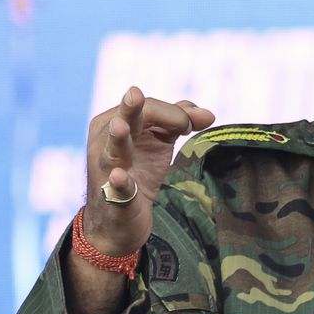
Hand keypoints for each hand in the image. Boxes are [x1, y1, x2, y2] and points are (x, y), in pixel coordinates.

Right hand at [83, 87, 216, 255]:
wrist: (120, 219)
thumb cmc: (138, 171)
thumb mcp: (158, 142)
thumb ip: (179, 121)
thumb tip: (208, 113)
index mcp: (116, 120)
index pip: (148, 108)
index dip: (175, 114)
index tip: (192, 125)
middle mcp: (105, 140)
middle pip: (126, 119)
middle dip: (132, 109)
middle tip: (135, 94)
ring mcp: (107, 168)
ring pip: (112, 149)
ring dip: (117, 138)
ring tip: (120, 127)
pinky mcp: (114, 196)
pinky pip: (117, 187)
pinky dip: (119, 182)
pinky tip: (119, 176)